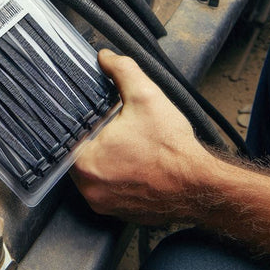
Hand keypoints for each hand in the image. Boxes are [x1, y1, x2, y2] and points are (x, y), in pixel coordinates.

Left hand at [71, 50, 213, 224]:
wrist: (201, 185)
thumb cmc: (171, 147)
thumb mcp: (145, 96)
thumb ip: (121, 71)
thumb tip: (104, 56)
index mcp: (84, 162)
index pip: (67, 136)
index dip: (80, 121)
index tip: (92, 115)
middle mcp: (88, 189)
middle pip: (80, 154)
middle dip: (95, 138)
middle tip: (112, 126)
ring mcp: (104, 204)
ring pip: (95, 172)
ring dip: (106, 157)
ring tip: (126, 143)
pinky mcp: (120, 213)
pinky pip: (110, 188)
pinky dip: (118, 175)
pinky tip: (134, 162)